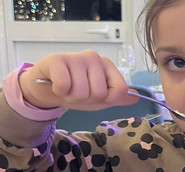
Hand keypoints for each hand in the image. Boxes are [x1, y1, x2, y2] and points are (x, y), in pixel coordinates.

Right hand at [18, 50, 137, 110]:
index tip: (97, 95)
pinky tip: (57, 86)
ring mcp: (76, 57)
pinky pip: (64, 85)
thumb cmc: (76, 89)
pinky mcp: (57, 60)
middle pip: (100, 93)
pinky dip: (60, 92)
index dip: (107, 99)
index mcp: (108, 66)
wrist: (48, 86)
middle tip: (77, 92)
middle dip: (87, 99)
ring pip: (82, 92)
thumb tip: (136, 97)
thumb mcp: (100, 97)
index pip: (120, 89)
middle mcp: (94, 58)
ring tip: (68, 89)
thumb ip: (117, 97)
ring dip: (72, 97)